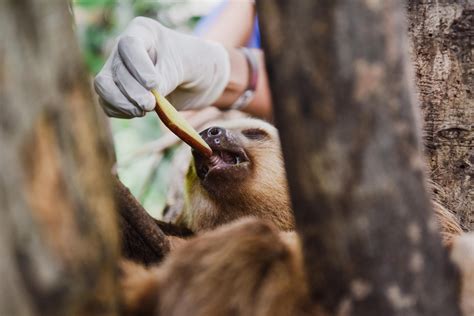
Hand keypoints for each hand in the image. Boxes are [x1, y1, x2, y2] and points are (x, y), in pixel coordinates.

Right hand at [94, 17, 229, 117]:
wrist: (201, 80)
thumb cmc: (196, 64)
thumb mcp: (187, 65)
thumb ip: (166, 78)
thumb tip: (147, 98)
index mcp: (143, 32)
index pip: (128, 45)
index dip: (138, 67)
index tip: (154, 85)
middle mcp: (125, 49)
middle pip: (116, 70)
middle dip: (133, 92)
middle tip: (150, 105)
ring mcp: (119, 70)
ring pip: (104, 87)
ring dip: (122, 103)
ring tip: (143, 111)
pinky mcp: (119, 92)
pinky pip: (108, 104)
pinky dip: (121, 112)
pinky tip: (138, 113)